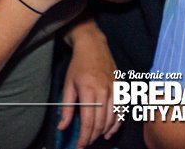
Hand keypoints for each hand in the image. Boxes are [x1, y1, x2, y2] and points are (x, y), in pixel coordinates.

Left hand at [61, 23, 120, 147]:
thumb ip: (67, 108)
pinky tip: (110, 131)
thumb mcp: (68, 85)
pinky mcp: (121, 87)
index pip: (88, 121)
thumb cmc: (78, 65)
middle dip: (93, 137)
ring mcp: (115, 89)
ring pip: (113, 118)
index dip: (84, 137)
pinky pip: (122, 110)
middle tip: (85, 143)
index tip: (79, 146)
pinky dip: (117, 123)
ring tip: (95, 139)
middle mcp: (104, 90)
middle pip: (101, 122)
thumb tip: (62, 127)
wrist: (94, 46)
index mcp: (89, 90)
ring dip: (104, 132)